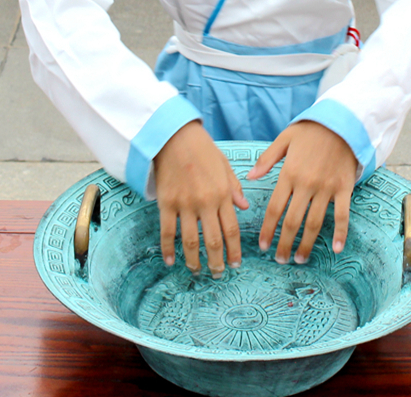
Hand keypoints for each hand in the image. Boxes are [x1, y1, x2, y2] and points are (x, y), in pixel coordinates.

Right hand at [153, 121, 249, 277]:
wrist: (174, 136)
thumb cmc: (202, 149)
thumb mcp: (224, 166)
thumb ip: (234, 188)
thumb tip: (244, 208)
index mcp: (223, 193)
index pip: (232, 229)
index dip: (234, 250)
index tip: (236, 263)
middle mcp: (205, 202)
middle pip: (213, 240)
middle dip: (217, 261)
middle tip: (218, 274)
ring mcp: (184, 204)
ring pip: (190, 241)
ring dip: (195, 260)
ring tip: (198, 271)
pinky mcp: (166, 203)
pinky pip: (167, 231)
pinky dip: (168, 249)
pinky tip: (171, 261)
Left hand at [248, 121, 355, 263]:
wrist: (341, 123)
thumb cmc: (310, 131)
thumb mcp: (284, 139)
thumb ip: (266, 160)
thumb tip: (249, 177)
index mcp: (289, 174)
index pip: (274, 208)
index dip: (267, 229)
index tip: (262, 245)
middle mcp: (306, 184)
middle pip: (292, 221)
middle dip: (284, 243)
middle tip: (279, 259)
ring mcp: (326, 188)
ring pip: (314, 223)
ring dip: (306, 244)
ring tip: (299, 259)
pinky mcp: (344, 189)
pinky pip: (342, 215)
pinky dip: (340, 233)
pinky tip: (336, 248)